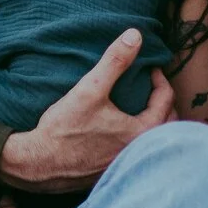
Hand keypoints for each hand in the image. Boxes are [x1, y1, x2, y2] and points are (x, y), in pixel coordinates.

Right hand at [0, 29, 173, 191]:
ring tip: (141, 106)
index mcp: (142, 132)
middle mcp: (140, 152)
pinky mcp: (113, 172)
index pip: (166, 99)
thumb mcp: (90, 89)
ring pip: (153, 140)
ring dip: (154, 122)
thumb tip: (135, 35)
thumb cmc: (64, 129)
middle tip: (152, 86)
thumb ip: (115, 61)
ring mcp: (127, 164)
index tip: (149, 68)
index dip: (159, 78)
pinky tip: (122, 129)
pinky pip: (136, 152)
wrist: (39, 164)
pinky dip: (138, 138)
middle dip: (164, 102)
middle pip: (168, 123)